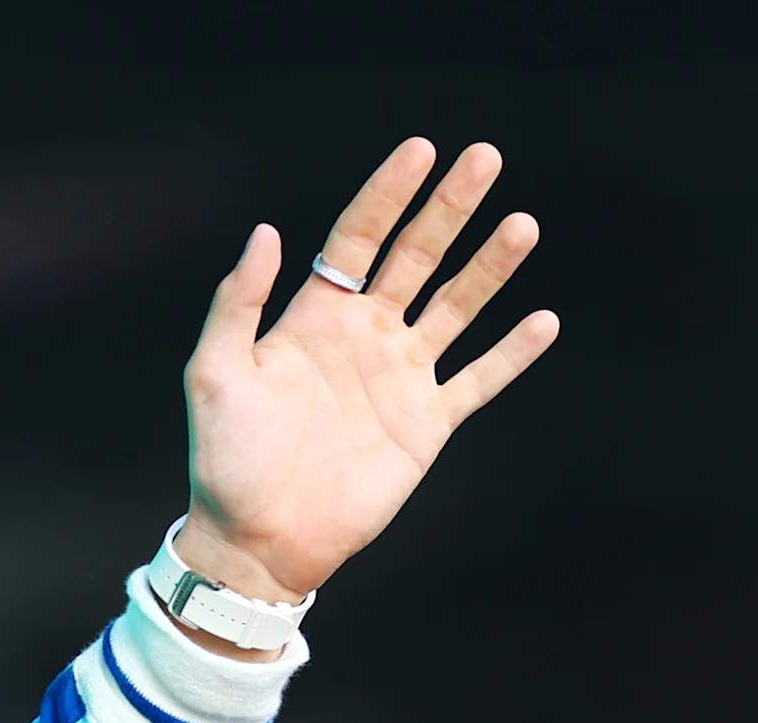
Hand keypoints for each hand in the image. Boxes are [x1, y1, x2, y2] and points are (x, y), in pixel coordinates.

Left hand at [177, 139, 559, 606]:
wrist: (258, 538)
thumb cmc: (225, 459)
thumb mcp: (214, 374)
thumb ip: (238, 302)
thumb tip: (267, 231)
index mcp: (314, 318)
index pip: (358, 238)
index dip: (388, 193)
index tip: (421, 150)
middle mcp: (364, 337)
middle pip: (416, 256)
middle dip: (449, 208)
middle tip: (485, 157)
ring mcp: (400, 377)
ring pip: (456, 307)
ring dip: (490, 267)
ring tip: (522, 224)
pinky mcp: (426, 424)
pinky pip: (478, 381)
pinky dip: (511, 354)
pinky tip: (543, 320)